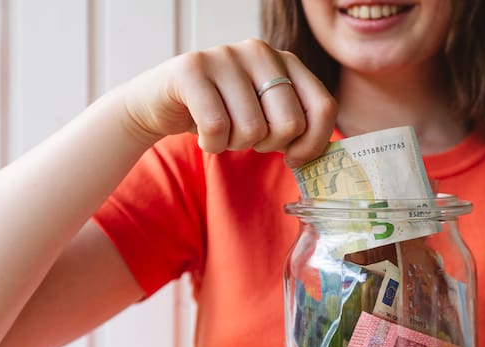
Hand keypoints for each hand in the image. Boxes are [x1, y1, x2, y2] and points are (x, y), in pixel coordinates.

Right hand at [120, 39, 336, 164]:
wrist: (161, 104)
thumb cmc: (223, 115)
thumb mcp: (267, 117)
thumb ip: (297, 126)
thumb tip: (318, 155)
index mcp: (286, 61)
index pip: (323, 107)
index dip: (313, 143)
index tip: (294, 157)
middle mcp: (260, 51)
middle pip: (290, 123)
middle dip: (268, 145)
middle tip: (247, 137)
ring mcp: (225, 55)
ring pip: (252, 129)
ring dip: (235, 145)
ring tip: (223, 130)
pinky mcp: (191, 67)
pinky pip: (217, 127)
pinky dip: (211, 145)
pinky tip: (203, 133)